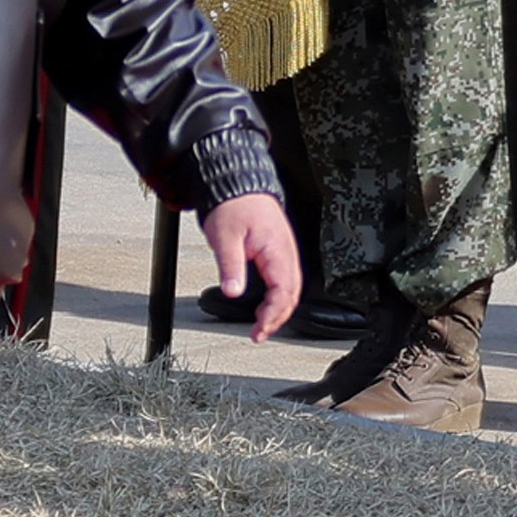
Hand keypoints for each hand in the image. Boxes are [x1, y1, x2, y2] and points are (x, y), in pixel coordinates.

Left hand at [200, 190, 300, 339]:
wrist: (237, 182)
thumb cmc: (233, 204)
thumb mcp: (225, 237)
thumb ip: (230, 266)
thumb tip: (233, 291)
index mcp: (277, 250)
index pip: (282, 292)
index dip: (272, 316)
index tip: (258, 330)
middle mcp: (286, 253)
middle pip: (291, 295)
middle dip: (277, 318)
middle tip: (259, 333)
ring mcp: (284, 252)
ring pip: (290, 289)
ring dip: (279, 310)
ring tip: (262, 325)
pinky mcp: (278, 251)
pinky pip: (285, 280)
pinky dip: (278, 297)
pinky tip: (265, 305)